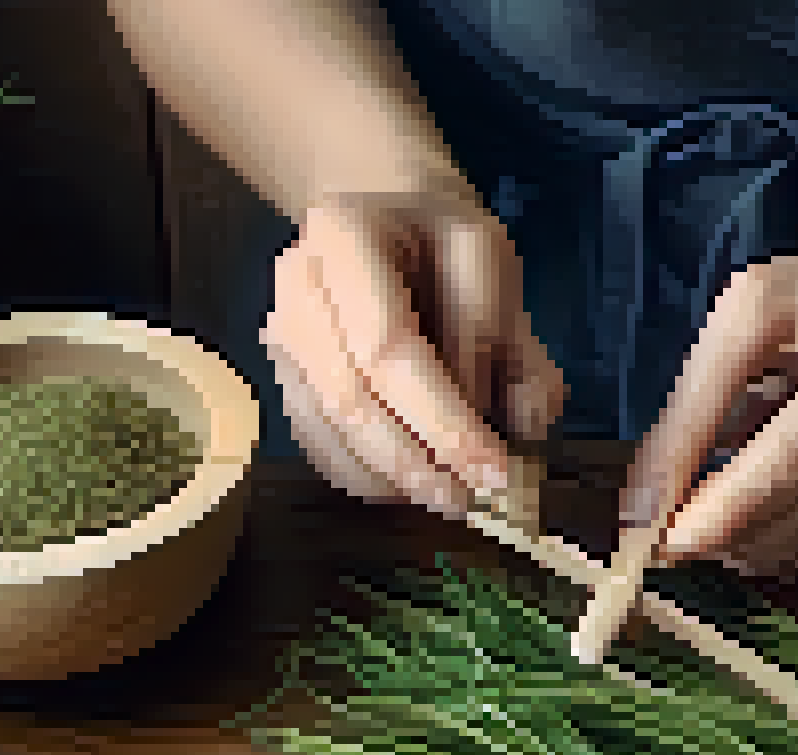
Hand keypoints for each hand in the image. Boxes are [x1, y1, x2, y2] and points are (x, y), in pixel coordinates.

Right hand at [262, 188, 564, 516]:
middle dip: (417, 463)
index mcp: (342, 236)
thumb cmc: (440, 235)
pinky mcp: (285, 378)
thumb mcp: (489, 255)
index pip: (387, 346)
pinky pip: (320, 445)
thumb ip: (502, 334)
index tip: (495, 468)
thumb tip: (516, 425)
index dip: (442, 418)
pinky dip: (370, 477)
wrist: (380, 213)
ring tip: (454, 496)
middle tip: (475, 499)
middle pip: (349, 399)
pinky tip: (417, 481)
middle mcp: (295, 291)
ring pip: (329, 434)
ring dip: (394, 480)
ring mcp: (280, 339)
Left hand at [623, 228, 797, 576]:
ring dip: (760, 545)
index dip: (687, 480)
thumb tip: (660, 485)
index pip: (743, 414)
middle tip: (673, 547)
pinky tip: (780, 531)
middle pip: (790, 485)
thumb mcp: (772, 303)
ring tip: (722, 539)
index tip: (641, 528)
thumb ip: (712, 387)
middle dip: (720, 531)